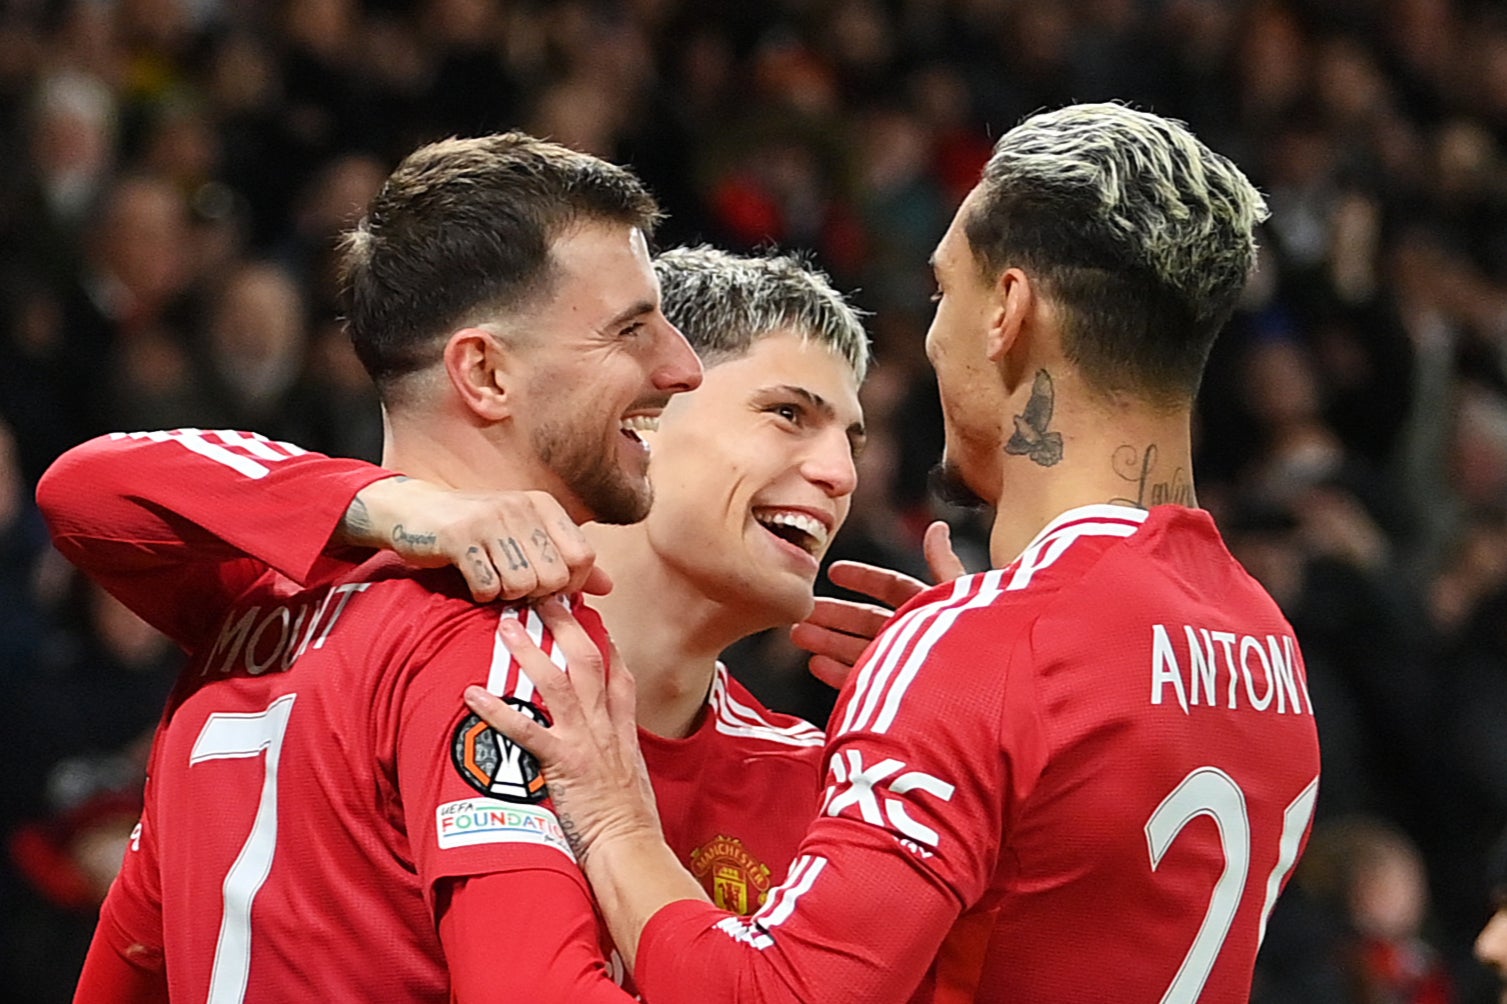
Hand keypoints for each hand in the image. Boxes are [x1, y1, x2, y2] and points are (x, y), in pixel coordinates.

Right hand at [340, 477, 610, 601]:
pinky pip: (488, 587)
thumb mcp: (527, 537)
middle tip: (513, 586)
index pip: (584, 556)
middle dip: (536, 594)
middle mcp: (521, 507)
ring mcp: (490, 520)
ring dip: (506, 595)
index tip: (547, 588)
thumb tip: (609, 586)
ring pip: (523, 585)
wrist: (415, 512)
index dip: (570, 583)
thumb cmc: (477, 531)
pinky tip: (473, 581)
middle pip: (555, 577)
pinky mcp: (459, 537)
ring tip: (493, 581)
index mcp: (544, 505)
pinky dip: (482, 594)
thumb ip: (567, 561)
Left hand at [463, 600, 659, 863]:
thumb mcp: (634, 781)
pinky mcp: (564, 763)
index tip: (590, 619)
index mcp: (623, 731)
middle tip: (545, 597)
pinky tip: (473, 694)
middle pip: (589, 661)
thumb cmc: (632, 826)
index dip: (604, 643)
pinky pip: (526, 730)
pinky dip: (498, 710)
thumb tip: (608, 756)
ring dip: (531, 651)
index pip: (619, 674)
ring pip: (559, 682)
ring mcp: (585, 742)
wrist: (632, 849)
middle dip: (567, 625)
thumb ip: (619, 759)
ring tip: (506, 626)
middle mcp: (606, 728)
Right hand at [792, 520, 965, 689]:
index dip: (863, 578)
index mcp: (933, 607)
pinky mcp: (898, 697)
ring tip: (799, 634)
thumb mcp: (959, 595)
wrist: (988, 695)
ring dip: (828, 641)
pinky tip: (817, 664)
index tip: (834, 572)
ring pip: (860, 649)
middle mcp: (918, 637)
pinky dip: (839, 673)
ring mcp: (907, 667)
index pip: (892, 587)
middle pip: (868, 620)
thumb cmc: (981, 643)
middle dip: (835, 614)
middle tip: (804, 610)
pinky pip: (864, 682)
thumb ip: (944, 563)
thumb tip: (938, 526)